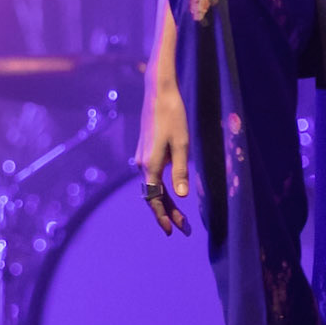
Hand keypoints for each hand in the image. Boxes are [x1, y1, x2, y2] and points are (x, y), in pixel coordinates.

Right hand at [133, 84, 191, 236]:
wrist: (158, 93)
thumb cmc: (173, 116)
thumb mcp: (182, 144)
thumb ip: (181, 170)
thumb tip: (182, 196)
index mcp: (150, 165)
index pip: (154, 199)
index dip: (163, 216)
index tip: (172, 231)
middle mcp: (142, 164)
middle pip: (153, 196)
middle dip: (167, 213)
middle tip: (183, 229)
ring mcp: (142, 157)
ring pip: (152, 187)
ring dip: (166, 202)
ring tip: (181, 217)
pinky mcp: (146, 151)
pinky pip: (152, 177)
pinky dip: (162, 189)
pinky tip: (172, 193)